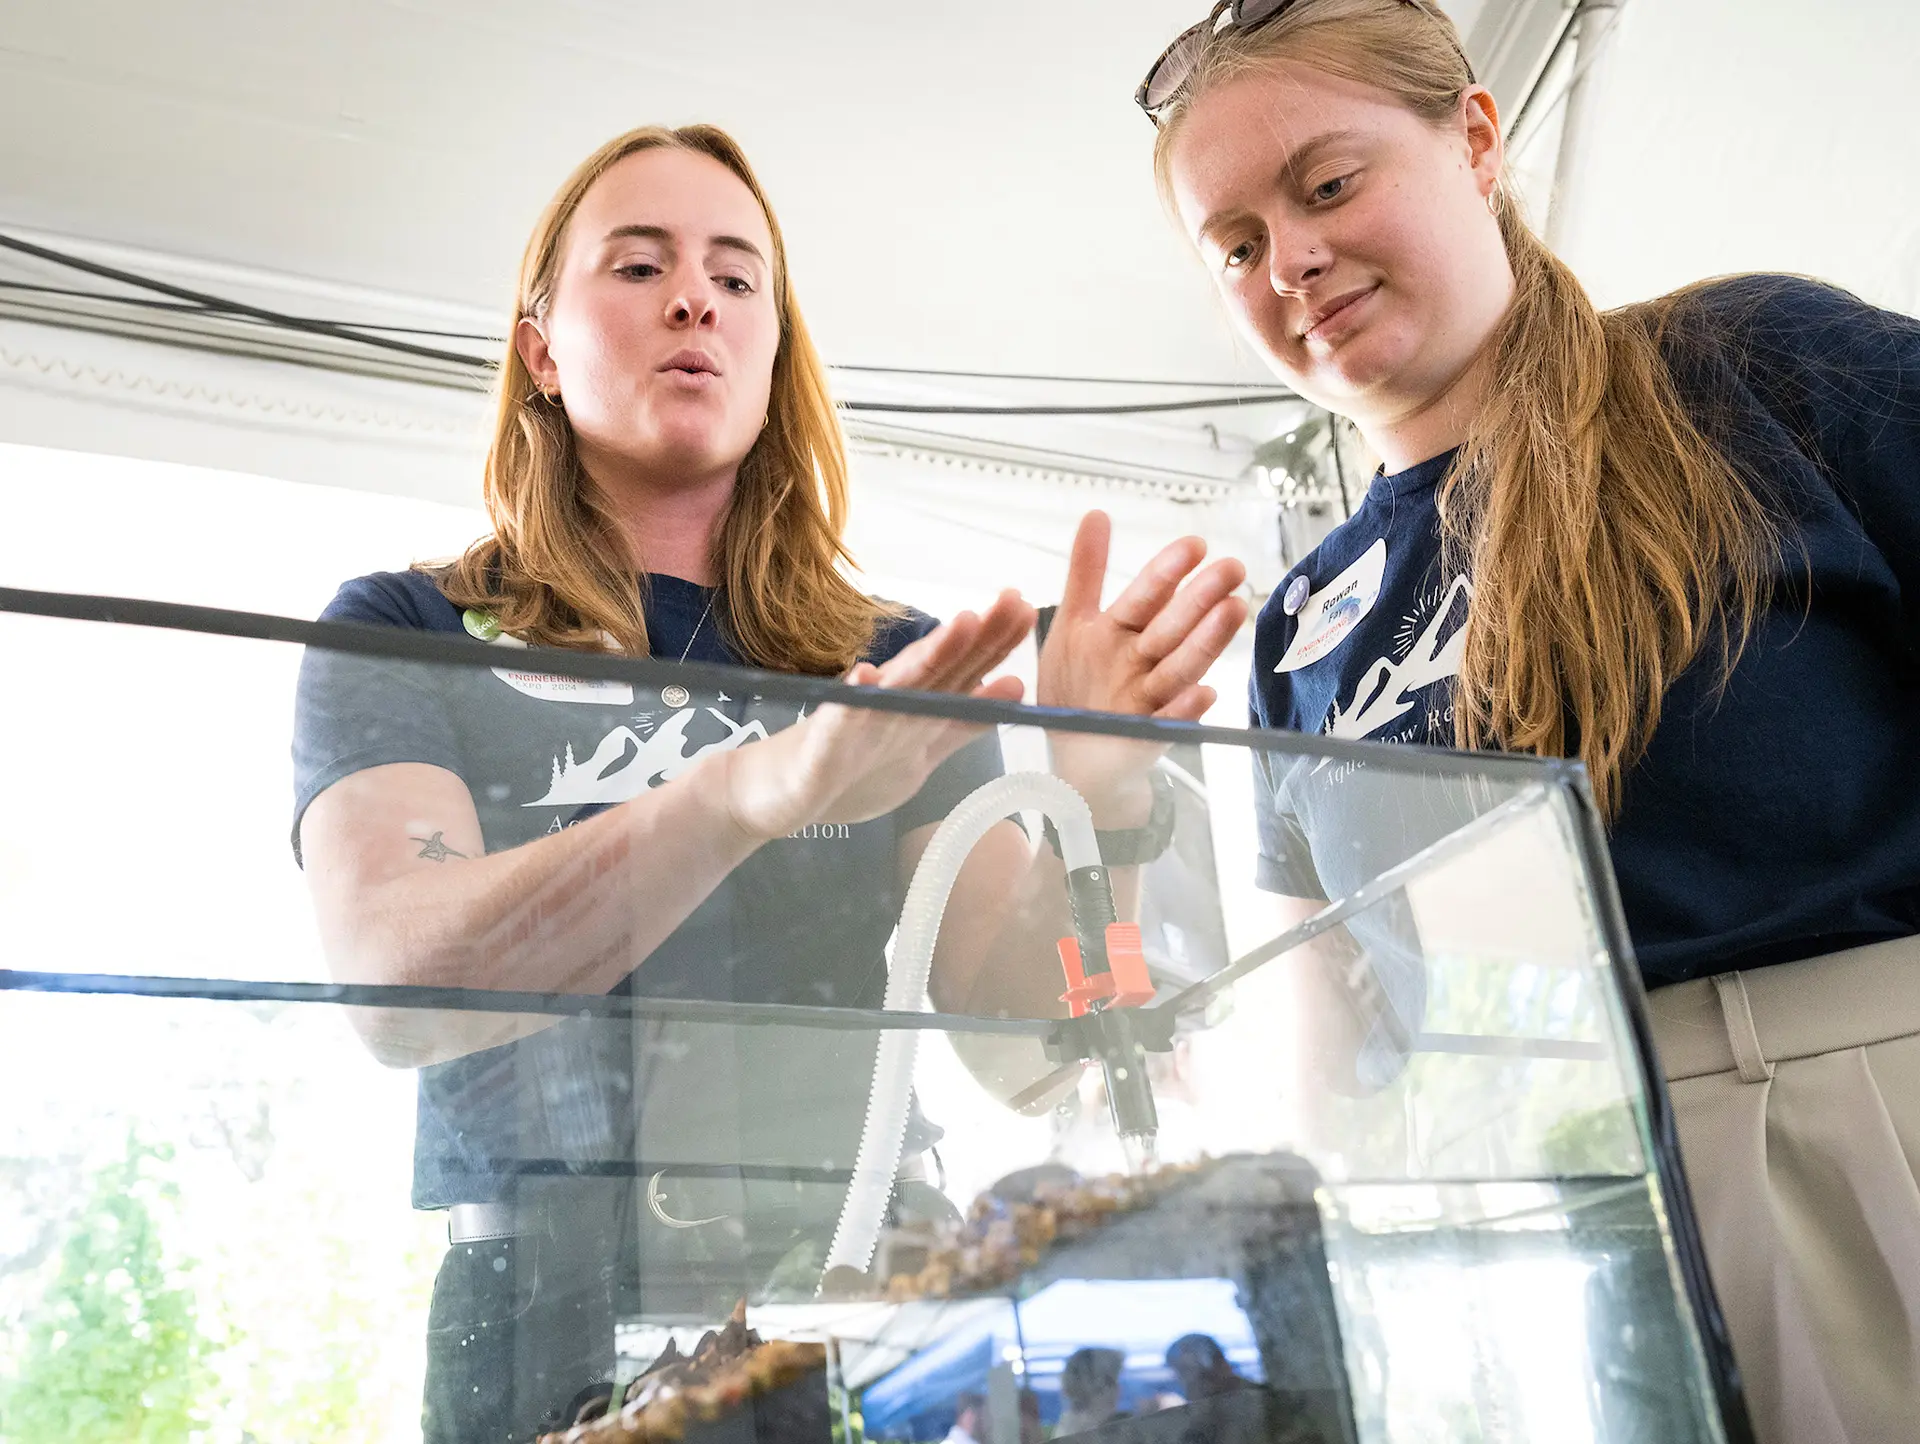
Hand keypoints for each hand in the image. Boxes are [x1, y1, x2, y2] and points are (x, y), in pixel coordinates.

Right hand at [719, 590, 1035, 842]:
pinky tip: (866, 676)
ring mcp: (856, 722)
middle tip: (1012, 600)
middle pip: (940, 666)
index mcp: (914, 707)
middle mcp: (889, 704)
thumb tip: (1013, 689)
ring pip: (899, 686)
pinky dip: (852, 700)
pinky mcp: (821, 747)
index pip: (962, 671)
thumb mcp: (919, 752)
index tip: (1027, 611)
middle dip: (978, 636)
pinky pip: (838, 721)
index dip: (995, 643)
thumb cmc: (847, 768)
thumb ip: (961, 724)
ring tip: (961, 625)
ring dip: (929, 655)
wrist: (773, 795)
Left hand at [1038, 511, 1246, 820]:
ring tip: (1233, 611)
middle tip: (1232, 568)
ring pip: (1181, 666)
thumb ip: (1086, 572)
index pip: (1147, 596)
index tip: (1194, 545)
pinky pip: (1170, 723)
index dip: (1167, 572)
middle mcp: (1140, 662)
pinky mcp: (1148, 737)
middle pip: (1172, 626)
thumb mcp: (1072, 626)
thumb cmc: (1077, 690)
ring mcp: (1148, 699)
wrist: (1074, 759)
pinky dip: (1187, 710)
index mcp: (1121, 632)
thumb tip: (1097, 513)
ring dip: (1207, 640)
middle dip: (1201, 597)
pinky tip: (1207, 694)